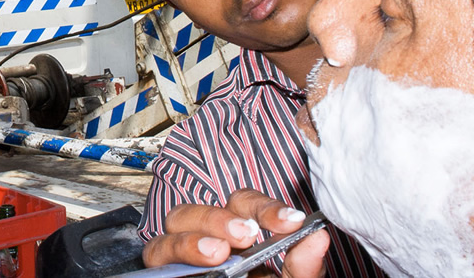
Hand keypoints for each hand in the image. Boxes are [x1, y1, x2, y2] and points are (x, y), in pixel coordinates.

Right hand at [141, 190, 328, 277]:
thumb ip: (303, 266)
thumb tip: (317, 236)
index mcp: (237, 237)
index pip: (240, 203)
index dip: (262, 206)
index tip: (290, 221)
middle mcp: (205, 242)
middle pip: (194, 210)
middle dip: (217, 218)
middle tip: (246, 235)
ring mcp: (182, 262)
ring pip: (169, 232)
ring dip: (190, 238)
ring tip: (217, 254)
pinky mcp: (167, 276)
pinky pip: (155, 262)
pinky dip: (170, 259)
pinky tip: (195, 268)